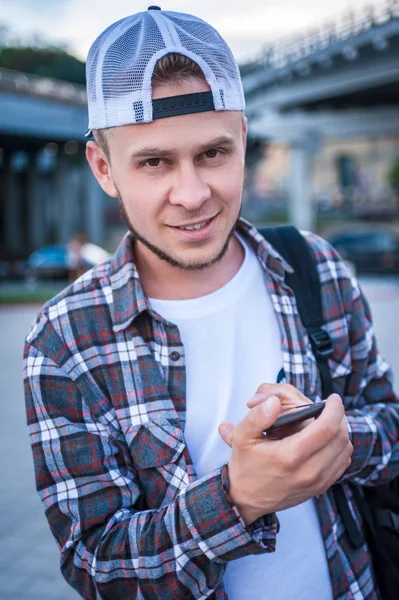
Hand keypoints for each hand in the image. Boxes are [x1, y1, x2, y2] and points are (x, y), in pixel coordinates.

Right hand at [219, 393, 351, 525]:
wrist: (246, 498)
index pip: (326, 428)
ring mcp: (317, 482)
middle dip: (339, 417)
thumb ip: (257, 416)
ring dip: (341, 432)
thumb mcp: (242, 436)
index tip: (333, 398)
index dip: (334, 409)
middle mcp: (308, 472)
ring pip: (345, 450)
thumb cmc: (246, 464)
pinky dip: (340, 447)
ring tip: (328, 421)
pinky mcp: (321, 488)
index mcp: (290, 456)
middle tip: (330, 407)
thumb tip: (275, 401)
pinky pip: (342, 463)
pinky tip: (327, 439)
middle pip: (340, 438)